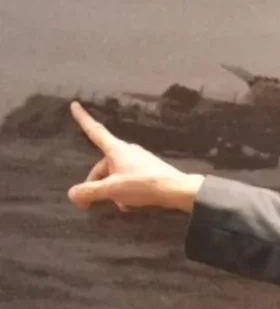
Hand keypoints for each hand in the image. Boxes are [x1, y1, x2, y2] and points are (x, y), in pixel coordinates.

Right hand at [67, 101, 204, 212]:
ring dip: (111, 190)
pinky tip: (128, 205)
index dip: (83, 118)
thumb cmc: (143, 185)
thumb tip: (73, 193)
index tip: (75, 104)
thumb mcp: (112, 189)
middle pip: (102, 165)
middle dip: (95, 184)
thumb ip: (90, 191)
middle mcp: (126, 151)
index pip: (95, 131)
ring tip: (118, 205)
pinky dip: (124, 191)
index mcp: (116, 149)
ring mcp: (138, 159)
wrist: (177, 190)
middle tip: (89, 204)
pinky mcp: (147, 169)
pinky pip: (128, 179)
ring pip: (115, 174)